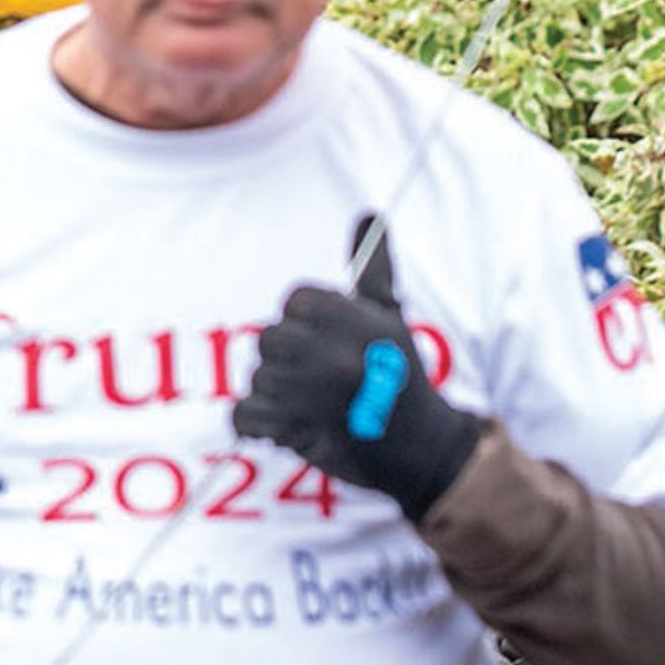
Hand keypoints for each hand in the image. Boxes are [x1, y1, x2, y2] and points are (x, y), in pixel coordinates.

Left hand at [230, 279, 484, 523]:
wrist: (419, 449)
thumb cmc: (400, 375)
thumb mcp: (391, 316)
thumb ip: (373, 266)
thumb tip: (369, 215)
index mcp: (349, 321)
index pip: (294, 301)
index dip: (308, 319)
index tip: (330, 341)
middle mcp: (329, 356)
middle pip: (269, 338)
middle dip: (288, 355)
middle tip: (317, 374)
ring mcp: (309, 397)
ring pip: (259, 378)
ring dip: (278, 392)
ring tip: (314, 403)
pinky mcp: (295, 433)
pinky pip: (244, 415)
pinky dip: (257, 422)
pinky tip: (286, 421)